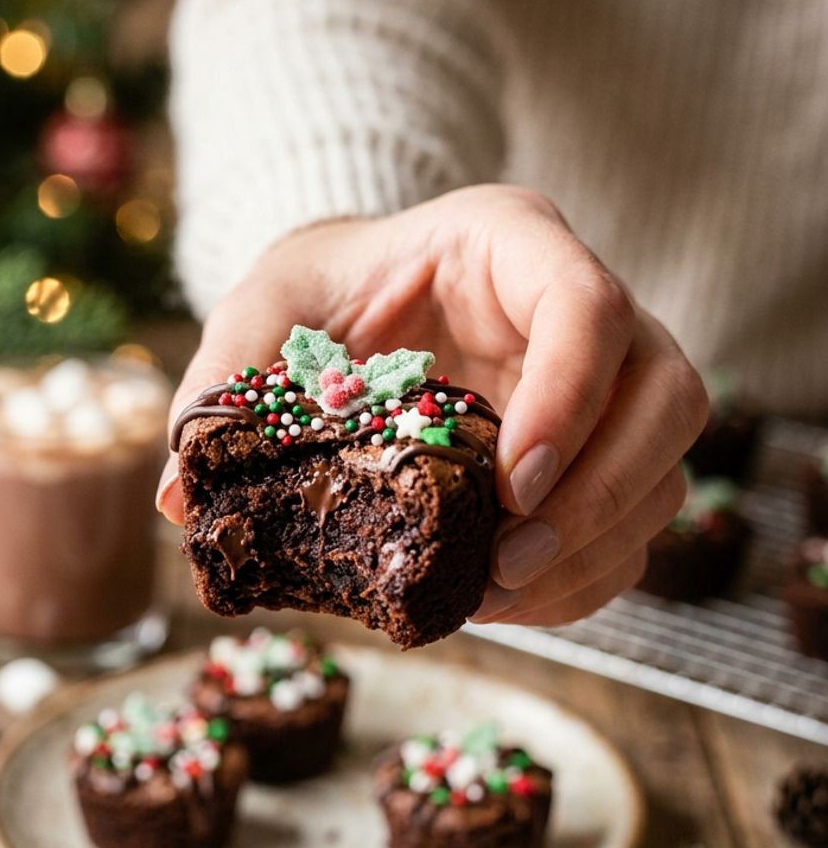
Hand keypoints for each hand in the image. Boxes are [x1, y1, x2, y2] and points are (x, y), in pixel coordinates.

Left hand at [158, 185, 706, 626]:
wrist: (361, 303)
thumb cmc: (321, 295)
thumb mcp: (262, 312)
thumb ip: (222, 384)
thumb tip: (181, 498)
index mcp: (513, 243)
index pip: (591, 308)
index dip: (569, 400)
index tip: (508, 484)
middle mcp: (586, 309)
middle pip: (666, 397)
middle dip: (599, 496)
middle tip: (505, 562)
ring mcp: (609, 384)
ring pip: (664, 469)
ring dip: (595, 549)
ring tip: (494, 596)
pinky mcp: (600, 451)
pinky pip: (633, 522)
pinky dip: (586, 577)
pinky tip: (508, 603)